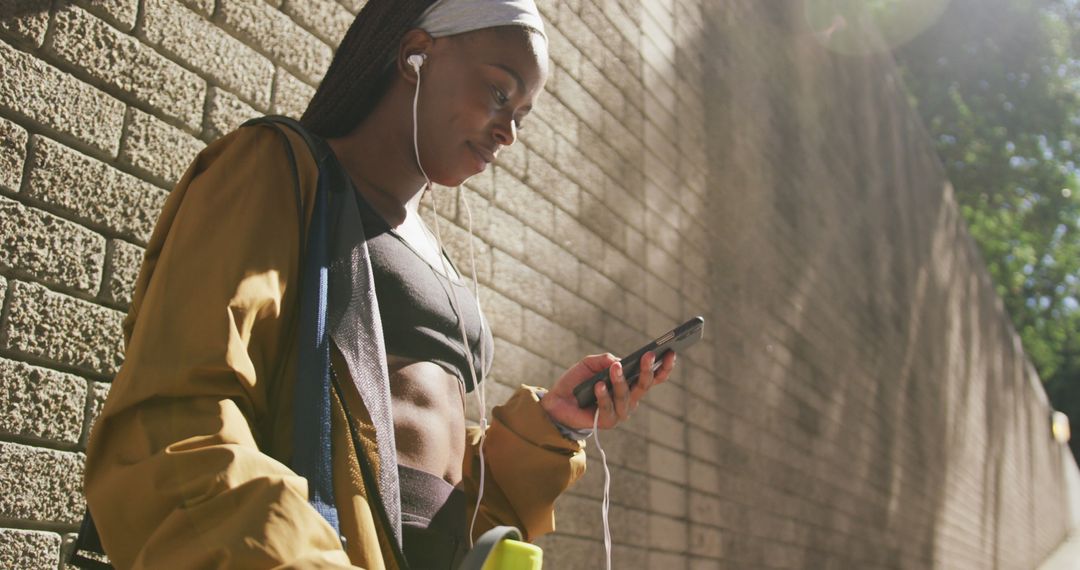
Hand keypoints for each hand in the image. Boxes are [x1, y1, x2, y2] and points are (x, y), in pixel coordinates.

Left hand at [540, 351, 676, 429]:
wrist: (557, 401)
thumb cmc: (578, 381)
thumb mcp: (590, 364)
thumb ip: (604, 359)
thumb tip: (618, 361)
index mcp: (631, 384)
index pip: (653, 377)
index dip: (664, 366)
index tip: (671, 352)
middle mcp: (630, 399)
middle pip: (644, 385)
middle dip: (648, 370)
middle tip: (648, 355)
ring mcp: (620, 412)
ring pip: (625, 396)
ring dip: (620, 381)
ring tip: (615, 367)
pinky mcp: (606, 422)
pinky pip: (607, 407)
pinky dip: (603, 395)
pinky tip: (599, 385)